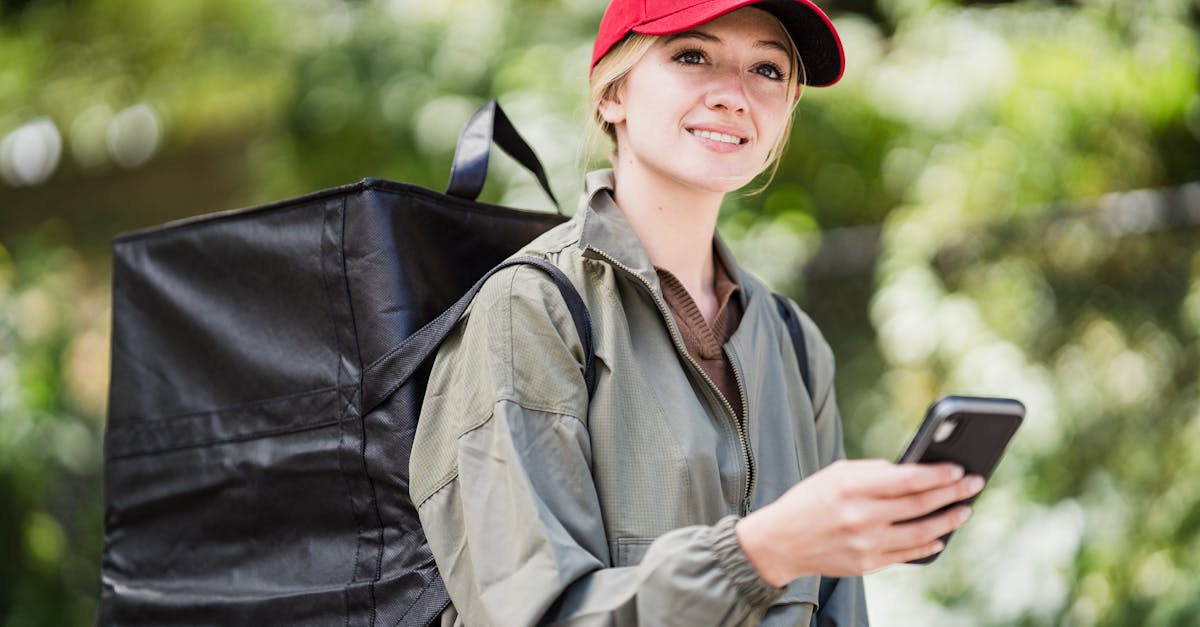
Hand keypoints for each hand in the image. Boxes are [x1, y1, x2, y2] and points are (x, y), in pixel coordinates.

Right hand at [734, 459, 984, 585]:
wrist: (780, 542)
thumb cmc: (812, 500)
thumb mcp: (836, 474)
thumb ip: (874, 471)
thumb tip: (915, 471)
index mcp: (851, 486)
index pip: (907, 479)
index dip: (937, 474)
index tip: (959, 468)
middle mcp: (860, 516)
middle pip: (920, 504)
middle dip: (953, 493)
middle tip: (974, 483)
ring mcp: (865, 544)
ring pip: (921, 533)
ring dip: (948, 521)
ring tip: (964, 510)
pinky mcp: (867, 565)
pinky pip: (907, 554)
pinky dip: (928, 544)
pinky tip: (940, 535)